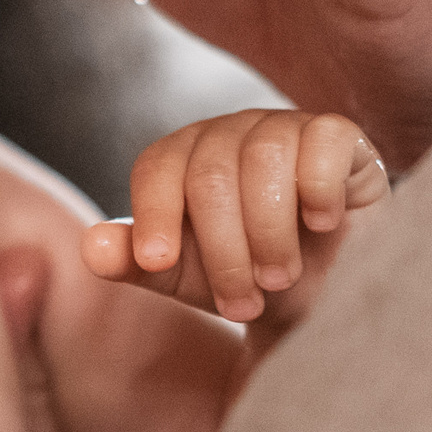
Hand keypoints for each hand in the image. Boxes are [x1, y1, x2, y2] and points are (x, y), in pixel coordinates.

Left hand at [82, 110, 386, 329]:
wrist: (324, 295)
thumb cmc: (245, 280)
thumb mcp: (183, 280)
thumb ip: (135, 263)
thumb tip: (93, 246)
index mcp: (182, 157)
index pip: (156, 168)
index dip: (154, 215)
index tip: (158, 263)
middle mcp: (228, 133)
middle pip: (210, 175)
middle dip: (223, 250)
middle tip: (241, 305)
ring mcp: (284, 127)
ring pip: (263, 158)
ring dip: (269, 232)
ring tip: (278, 278)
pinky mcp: (338, 135)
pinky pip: (323, 139)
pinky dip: (318, 187)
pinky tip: (322, 224)